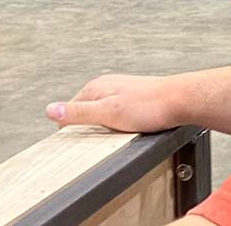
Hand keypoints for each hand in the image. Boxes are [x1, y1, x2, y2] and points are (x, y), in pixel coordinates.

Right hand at [45, 74, 182, 132]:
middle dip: (88, 128)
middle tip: (99, 143)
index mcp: (94, 88)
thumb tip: (51, 110)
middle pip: (84, 111)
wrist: (179, 100)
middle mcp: (104, 86)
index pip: (69, 110)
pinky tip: (126, 130)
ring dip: (103, 127)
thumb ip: (79, 112)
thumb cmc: (148, 106)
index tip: (76, 144)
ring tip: (115, 137)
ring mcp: (118, 90)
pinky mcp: (131, 97)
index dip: (71, 129)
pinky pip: (115, 113)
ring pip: (100, 113)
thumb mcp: (108, 113)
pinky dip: (116, 124)